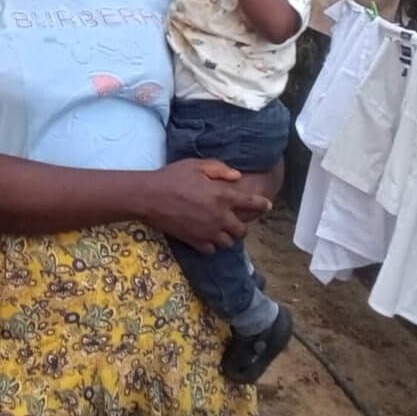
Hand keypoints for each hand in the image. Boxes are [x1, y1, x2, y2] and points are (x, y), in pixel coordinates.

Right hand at [142, 158, 271, 252]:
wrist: (149, 197)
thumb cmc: (172, 177)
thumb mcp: (196, 165)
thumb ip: (220, 169)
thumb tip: (237, 177)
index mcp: (222, 196)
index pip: (251, 203)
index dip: (262, 204)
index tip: (267, 205)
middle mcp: (219, 216)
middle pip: (242, 230)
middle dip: (242, 225)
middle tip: (236, 220)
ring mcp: (207, 231)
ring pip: (228, 242)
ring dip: (228, 236)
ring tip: (222, 230)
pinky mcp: (194, 241)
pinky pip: (211, 250)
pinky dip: (212, 245)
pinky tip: (207, 237)